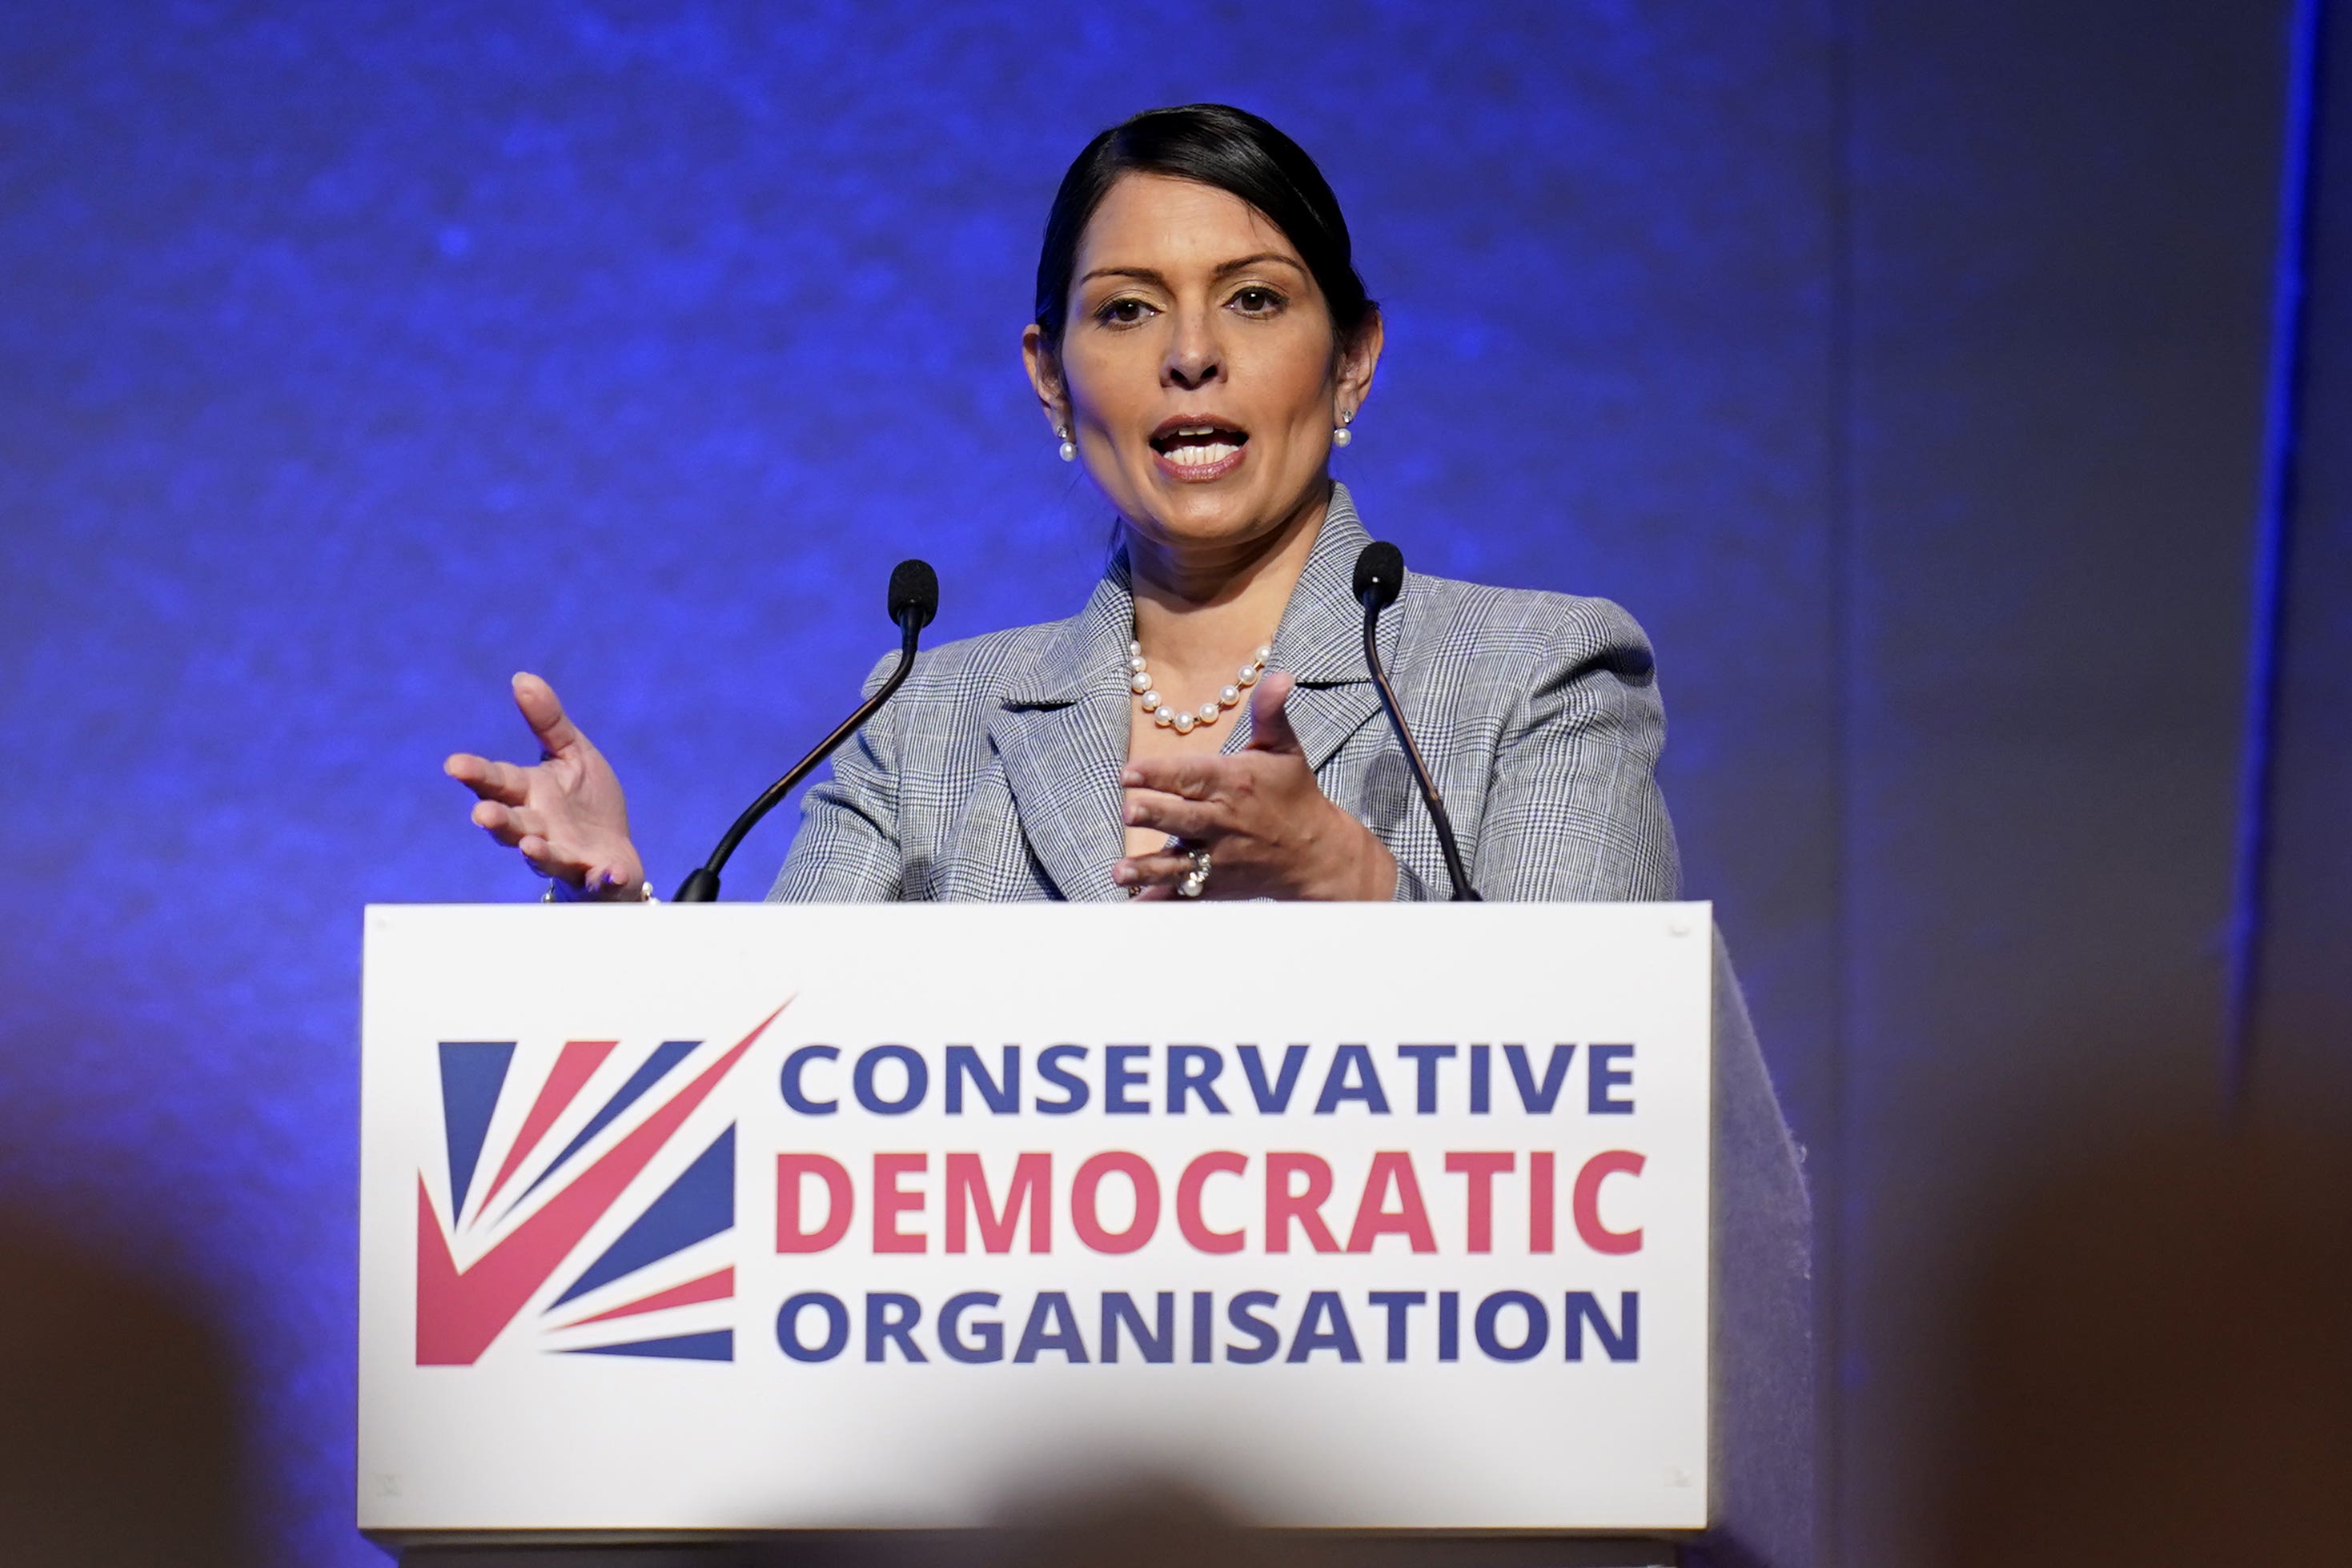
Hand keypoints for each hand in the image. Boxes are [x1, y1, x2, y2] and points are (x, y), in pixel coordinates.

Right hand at [445, 673, 646, 898]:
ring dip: (537, 852)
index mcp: (529, 794)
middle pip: (512, 824)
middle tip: (481, 814)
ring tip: (529, 847)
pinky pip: (598, 880)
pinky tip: (609, 873)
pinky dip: (603, 878)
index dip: (476, 774)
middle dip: (497, 820)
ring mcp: (566, 855)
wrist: (615, 852)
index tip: (454, 764)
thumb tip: (522, 678)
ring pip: (546, 856)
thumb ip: (548, 722)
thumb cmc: (586, 802)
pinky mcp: (596, 877)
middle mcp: (539, 828)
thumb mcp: (572, 754)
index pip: (497, 782)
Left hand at [1115, 672, 1398, 901]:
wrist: (1317, 854)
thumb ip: (1271, 712)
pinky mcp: (1218, 885)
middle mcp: (1225, 822)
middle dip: (1156, 815)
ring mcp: (1221, 858)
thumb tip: (1279, 674)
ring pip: (1181, 863)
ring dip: (1150, 868)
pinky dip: (1161, 904)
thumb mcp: (1284, 749)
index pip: (1192, 776)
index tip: (1129, 773)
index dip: (1160, 774)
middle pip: (1185, 819)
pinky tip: (1133, 910)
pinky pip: (1185, 897)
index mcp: (1235, 783)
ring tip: (1120, 872)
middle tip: (1127, 811)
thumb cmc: (1293, 795)